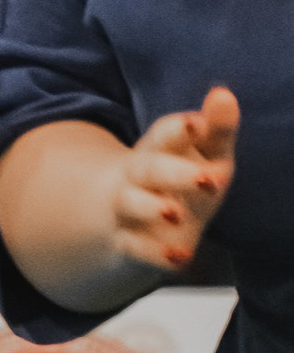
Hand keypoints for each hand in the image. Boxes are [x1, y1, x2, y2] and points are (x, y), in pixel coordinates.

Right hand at [108, 86, 236, 274]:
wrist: (132, 219)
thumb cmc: (182, 178)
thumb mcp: (205, 154)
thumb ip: (217, 129)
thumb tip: (223, 95)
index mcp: (159, 148)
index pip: (165, 133)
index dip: (179, 129)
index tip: (198, 124)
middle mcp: (138, 175)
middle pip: (149, 168)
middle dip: (176, 173)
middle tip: (210, 179)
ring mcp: (129, 208)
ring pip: (132, 204)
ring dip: (152, 208)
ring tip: (176, 214)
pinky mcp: (130, 242)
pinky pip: (134, 247)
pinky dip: (155, 254)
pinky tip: (180, 257)